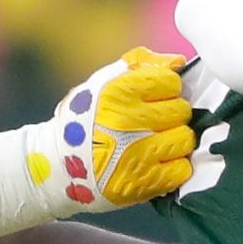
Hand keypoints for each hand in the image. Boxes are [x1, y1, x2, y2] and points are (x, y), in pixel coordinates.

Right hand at [36, 46, 195, 214]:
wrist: (58, 168)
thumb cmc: (83, 122)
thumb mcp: (101, 83)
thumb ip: (139, 65)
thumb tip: (178, 61)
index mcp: (119, 92)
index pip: (171, 81)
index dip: (166, 89)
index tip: (155, 99)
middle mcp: (130, 121)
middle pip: (181, 110)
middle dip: (172, 115)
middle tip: (156, 123)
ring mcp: (139, 153)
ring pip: (185, 139)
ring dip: (175, 141)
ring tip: (158, 143)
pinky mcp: (144, 182)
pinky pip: (181, 169)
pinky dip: (174, 167)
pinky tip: (159, 163)